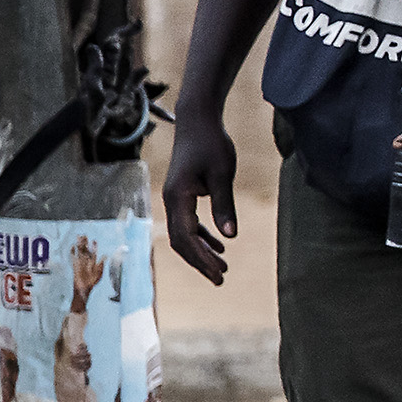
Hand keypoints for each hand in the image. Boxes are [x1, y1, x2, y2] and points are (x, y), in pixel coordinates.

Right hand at [165, 112, 239, 285]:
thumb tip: (230, 236)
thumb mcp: (223, 174)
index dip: (201, 258)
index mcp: (177, 198)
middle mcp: (171, 201)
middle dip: (200, 261)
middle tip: (221, 279)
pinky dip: (202, 236)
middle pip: (182, 241)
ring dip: (201, 252)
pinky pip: (189, 223)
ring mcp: (175, 198)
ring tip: (221, 269)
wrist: (198, 122)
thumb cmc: (211, 144)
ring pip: (184, 234)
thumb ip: (224, 205)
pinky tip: (219, 245)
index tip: (219, 273)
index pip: (186, 237)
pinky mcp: (183, 195)